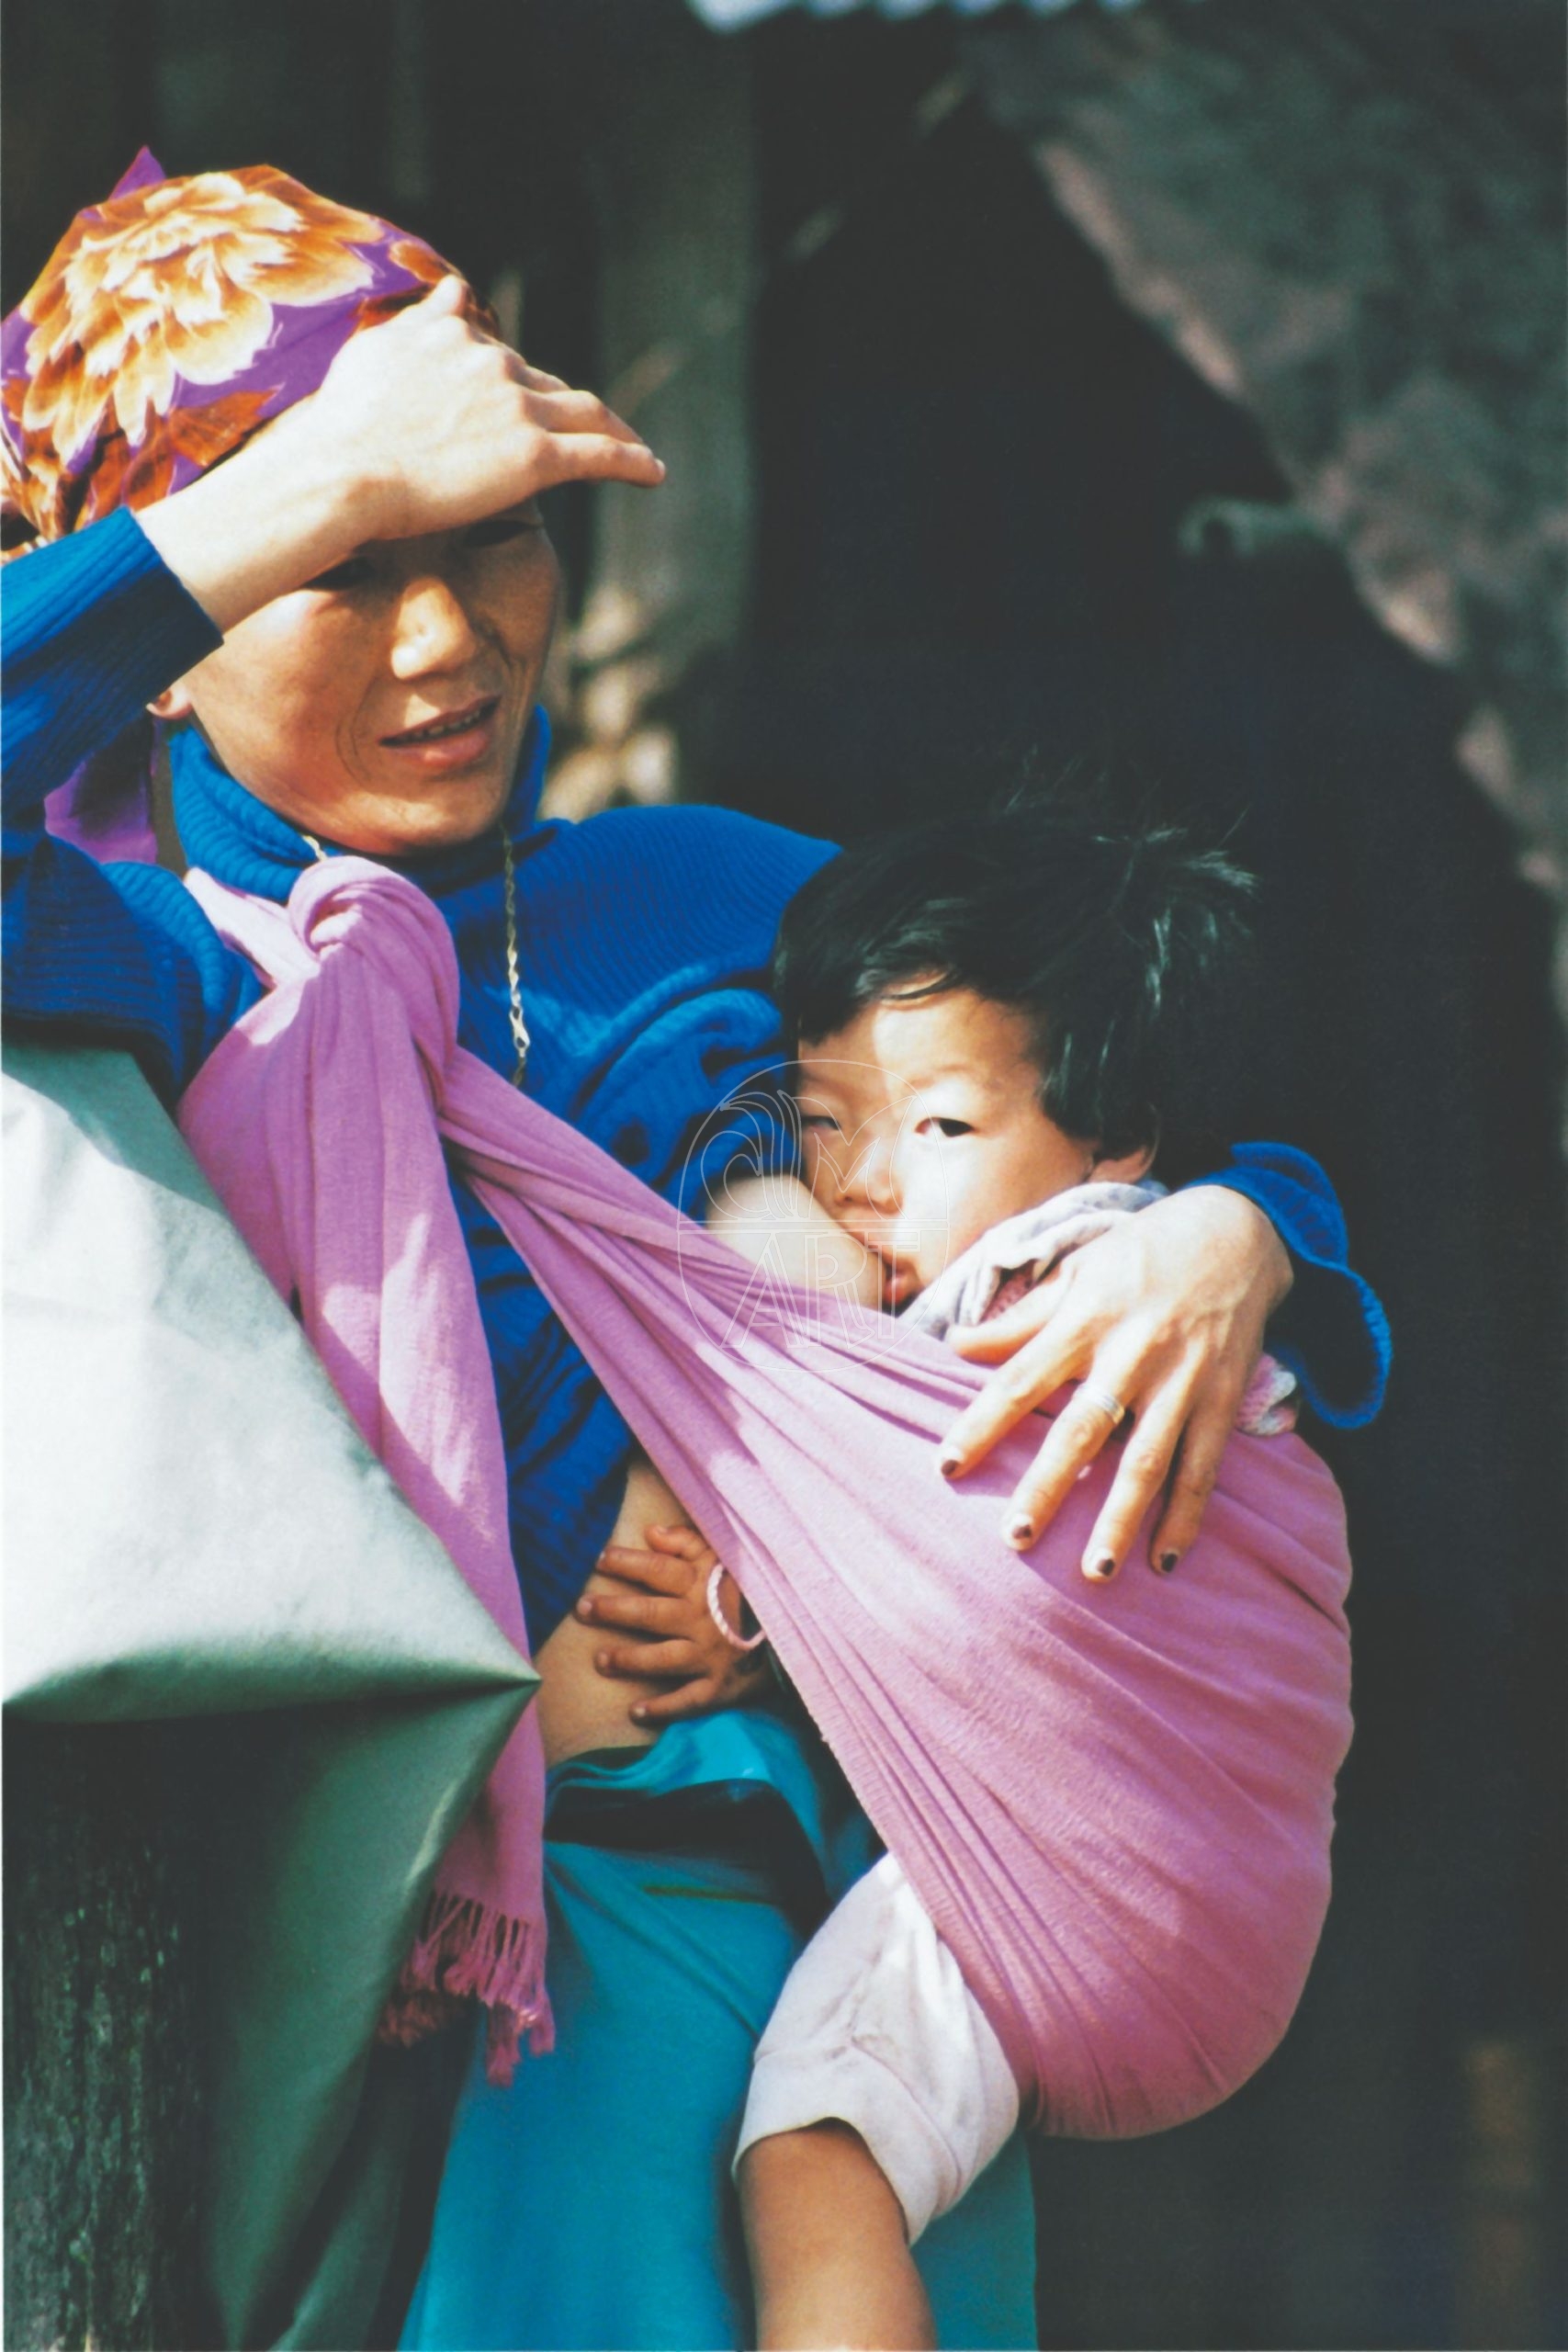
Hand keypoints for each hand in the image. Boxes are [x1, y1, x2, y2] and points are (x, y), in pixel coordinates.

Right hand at [298, 275, 665, 542]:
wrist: (343, 471)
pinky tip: (654, 474)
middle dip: (569, 410)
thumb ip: (420, 322)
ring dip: (618, 430)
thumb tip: (454, 289)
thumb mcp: (374, 352)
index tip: (530, 403)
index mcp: (451, 335)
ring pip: (587, 413)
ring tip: (637, 450)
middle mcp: (492, 360)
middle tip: (591, 435)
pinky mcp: (534, 455)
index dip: (520, 383)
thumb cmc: (342, 426)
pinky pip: (600, 454)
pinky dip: (634, 462)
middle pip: (547, 384)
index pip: (501, 357)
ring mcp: (517, 406)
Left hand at [576, 1523, 767, 1726]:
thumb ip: (688, 1542)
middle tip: (582, 1608)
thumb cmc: (749, 1593)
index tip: (599, 1559)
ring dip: (630, 1659)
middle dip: (614, 1610)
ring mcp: (710, 1655)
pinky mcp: (720, 1687)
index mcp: (703, 1586)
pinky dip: (662, 1708)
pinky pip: (688, 1700)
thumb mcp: (724, 1559)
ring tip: (601, 1659)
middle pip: (651, 1613)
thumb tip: (651, 1532)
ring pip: (663, 1657)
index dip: (628, 1563)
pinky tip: (635, 1712)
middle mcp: (703, 1620)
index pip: (659, 1570)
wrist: (792, 1634)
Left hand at [940, 1187, 1291, 1580]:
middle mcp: (1132, 1352)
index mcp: (1085, 1318)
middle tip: (1015, 1539)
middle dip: (1048, 1486)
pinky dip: (1186, 1515)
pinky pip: (1203, 1467)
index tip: (947, 1466)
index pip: (1020, 1378)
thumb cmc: (1141, 1253)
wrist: (1238, 1231)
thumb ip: (1021, 1319)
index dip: (982, 1424)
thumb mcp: (1078, 1271)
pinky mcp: (1222, 1399)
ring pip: (1147, 1459)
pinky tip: (1165, 1560)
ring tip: (1094, 1572)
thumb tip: (954, 1344)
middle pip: (1081, 1431)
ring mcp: (1181, 1379)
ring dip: (1120, 1518)